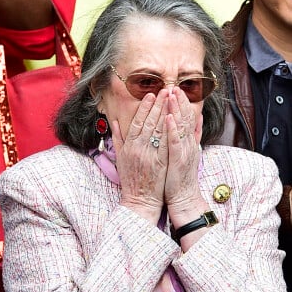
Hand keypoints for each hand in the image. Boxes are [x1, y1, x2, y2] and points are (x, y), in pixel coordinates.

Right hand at [112, 91, 168, 224]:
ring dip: (166, 112)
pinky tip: (176, 119)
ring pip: (159, 129)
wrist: (139, 201)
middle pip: (150, 121)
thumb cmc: (131, 181)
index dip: (145, 107)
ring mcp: (150, 155)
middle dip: (158, 104)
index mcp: (129, 146)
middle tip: (165, 90)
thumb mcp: (120, 159)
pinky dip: (171, 130)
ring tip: (172, 99)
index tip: (151, 95)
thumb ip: (118, 139)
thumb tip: (115, 122)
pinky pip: (166, 143)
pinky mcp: (160, 163)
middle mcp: (138, 148)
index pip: (138, 121)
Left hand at [164, 88, 204, 223]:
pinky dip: (173, 129)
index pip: (186, 119)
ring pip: (181, 127)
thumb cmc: (179, 179)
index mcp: (187, 143)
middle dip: (179, 102)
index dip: (182, 104)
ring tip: (172, 95)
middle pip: (185, 119)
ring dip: (176, 110)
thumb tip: (198, 119)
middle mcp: (188, 145)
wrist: (184, 199)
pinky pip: (175, 142)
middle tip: (174, 86)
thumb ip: (192, 136)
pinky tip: (170, 117)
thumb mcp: (187, 154)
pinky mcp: (178, 160)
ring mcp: (184, 152)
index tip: (176, 90)